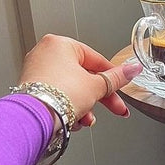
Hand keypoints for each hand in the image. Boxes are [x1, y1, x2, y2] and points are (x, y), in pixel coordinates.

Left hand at [18, 34, 142, 128]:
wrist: (36, 117)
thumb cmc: (58, 96)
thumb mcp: (97, 86)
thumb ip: (116, 78)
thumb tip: (132, 70)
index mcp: (60, 44)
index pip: (96, 60)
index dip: (113, 78)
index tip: (122, 86)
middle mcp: (45, 54)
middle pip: (84, 77)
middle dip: (100, 98)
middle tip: (115, 108)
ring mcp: (37, 71)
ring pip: (72, 90)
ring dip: (85, 107)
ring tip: (87, 118)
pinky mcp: (32, 89)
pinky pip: (59, 97)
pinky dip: (69, 108)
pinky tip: (73, 120)